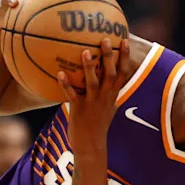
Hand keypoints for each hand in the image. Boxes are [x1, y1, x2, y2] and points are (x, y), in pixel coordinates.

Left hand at [57, 37, 131, 151]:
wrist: (91, 145)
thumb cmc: (98, 125)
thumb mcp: (109, 107)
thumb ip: (109, 93)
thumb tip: (107, 78)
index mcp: (112, 95)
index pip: (122, 73)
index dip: (125, 57)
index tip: (125, 41)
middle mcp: (105, 98)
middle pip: (110, 74)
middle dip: (109, 57)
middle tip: (106, 39)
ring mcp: (92, 103)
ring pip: (93, 83)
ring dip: (89, 68)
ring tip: (85, 52)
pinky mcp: (79, 110)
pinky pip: (72, 95)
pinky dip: (66, 85)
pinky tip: (60, 73)